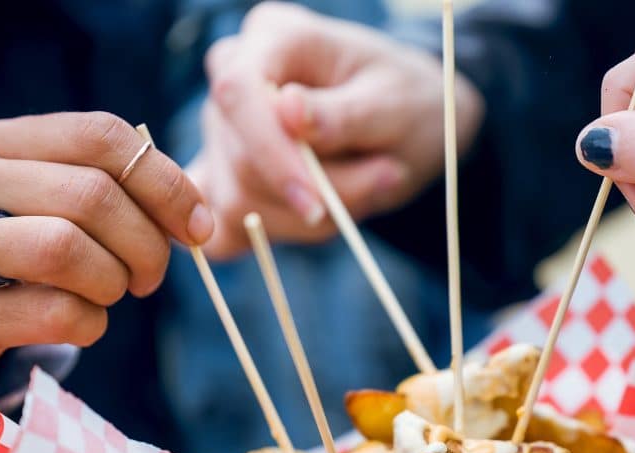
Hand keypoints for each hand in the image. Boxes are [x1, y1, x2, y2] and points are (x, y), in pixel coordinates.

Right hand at [0, 112, 211, 399]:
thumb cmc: (17, 260)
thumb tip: (196, 218)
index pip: (100, 136)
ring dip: (112, 282)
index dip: (166, 184)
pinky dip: (89, 324)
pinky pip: (55, 312)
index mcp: (0, 145)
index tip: (197, 228)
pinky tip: (78, 323)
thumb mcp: (49, 206)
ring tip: (108, 295)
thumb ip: (113, 192)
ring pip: (65, 248)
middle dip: (147, 246)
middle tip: (150, 278)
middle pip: (93, 195)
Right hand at [197, 2, 484, 257]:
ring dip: (308, 220)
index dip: (270, 154)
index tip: (316, 203)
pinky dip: (280, 233)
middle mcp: (235, 76)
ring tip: (366, 187)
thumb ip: (343, 113)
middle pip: (239, 158)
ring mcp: (223, 130)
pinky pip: (229, 229)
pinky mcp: (226, 176)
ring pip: (237, 201)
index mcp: (273, 37)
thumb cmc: (408, 101)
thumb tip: (287, 112)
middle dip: (313, 193)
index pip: (238, 92)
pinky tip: (322, 218)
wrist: (411, 123)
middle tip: (383, 179)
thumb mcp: (395, 104)